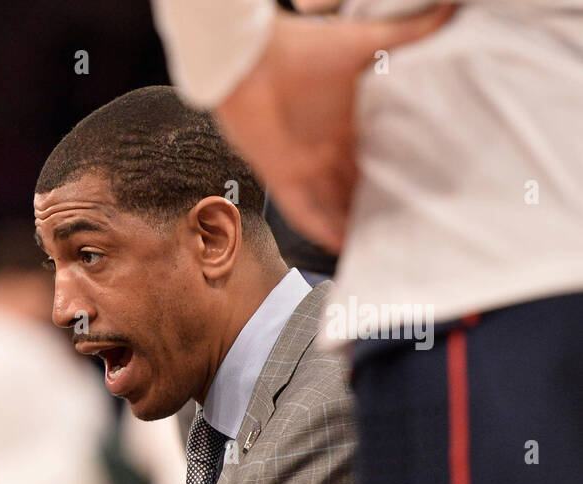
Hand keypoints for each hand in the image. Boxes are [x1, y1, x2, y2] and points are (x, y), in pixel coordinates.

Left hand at [213, 4, 455, 252]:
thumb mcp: (363, 43)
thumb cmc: (301, 47)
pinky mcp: (281, 176)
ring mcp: (304, 165)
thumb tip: (448, 9)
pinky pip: (303, 212)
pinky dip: (320, 228)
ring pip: (334, 206)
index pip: (378, 156)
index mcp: (348, 123)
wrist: (248, 58)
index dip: (398, 173)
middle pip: (357, 187)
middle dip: (378, 207)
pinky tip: (340, 246)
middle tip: (412, 227)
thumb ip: (406, 33)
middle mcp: (327, 149)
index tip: (428, 187)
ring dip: (352, 225)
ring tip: (382, 247)